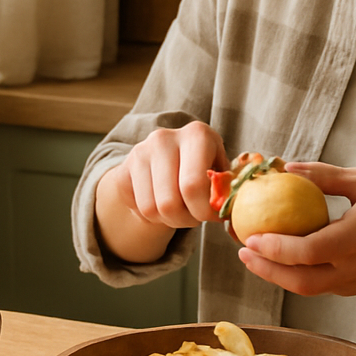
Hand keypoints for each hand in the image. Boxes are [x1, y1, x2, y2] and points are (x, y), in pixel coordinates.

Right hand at [96, 123, 228, 261]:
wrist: (168, 159)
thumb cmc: (204, 166)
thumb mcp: (221, 171)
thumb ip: (228, 187)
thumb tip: (230, 210)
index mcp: (196, 134)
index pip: (193, 186)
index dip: (204, 211)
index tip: (213, 217)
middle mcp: (164, 138)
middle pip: (170, 202)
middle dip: (187, 220)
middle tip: (196, 217)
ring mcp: (140, 152)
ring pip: (152, 210)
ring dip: (171, 220)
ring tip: (182, 210)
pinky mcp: (124, 168)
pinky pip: (138, 209)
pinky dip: (153, 217)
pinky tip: (163, 204)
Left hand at [236, 162, 355, 296]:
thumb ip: (326, 176)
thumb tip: (287, 168)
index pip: (310, 251)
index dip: (276, 248)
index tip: (252, 236)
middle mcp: (354, 267)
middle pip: (301, 281)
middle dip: (265, 269)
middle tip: (242, 248)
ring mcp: (353, 283)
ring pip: (306, 289)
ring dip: (275, 274)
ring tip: (251, 254)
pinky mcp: (352, 289)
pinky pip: (317, 285)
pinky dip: (293, 274)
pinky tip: (277, 258)